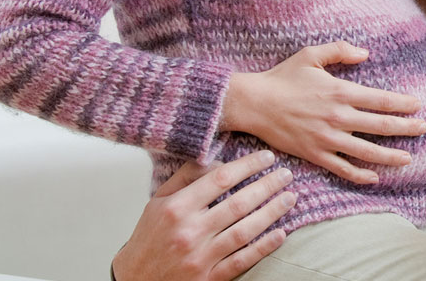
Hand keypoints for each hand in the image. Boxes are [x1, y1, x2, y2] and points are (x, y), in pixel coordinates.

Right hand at [112, 150, 294, 280]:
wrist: (135, 280)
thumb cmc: (149, 237)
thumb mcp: (158, 201)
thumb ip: (186, 177)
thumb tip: (217, 161)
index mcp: (177, 208)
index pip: (220, 179)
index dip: (248, 166)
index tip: (267, 157)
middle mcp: (189, 231)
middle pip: (238, 204)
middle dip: (267, 186)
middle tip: (286, 175)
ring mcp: (200, 257)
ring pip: (245, 231)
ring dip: (272, 213)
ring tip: (290, 198)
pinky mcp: (209, 278)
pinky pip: (242, 261)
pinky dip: (264, 247)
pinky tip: (281, 233)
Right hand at [221, 41, 425, 183]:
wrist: (253, 103)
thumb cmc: (282, 77)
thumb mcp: (310, 54)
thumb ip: (340, 50)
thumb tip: (365, 53)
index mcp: (340, 91)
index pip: (380, 100)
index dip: (403, 104)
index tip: (418, 106)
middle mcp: (338, 117)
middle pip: (381, 126)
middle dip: (406, 128)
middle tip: (424, 130)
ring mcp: (327, 138)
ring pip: (367, 151)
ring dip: (390, 156)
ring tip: (408, 159)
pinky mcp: (315, 154)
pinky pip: (342, 168)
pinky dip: (360, 175)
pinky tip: (374, 177)